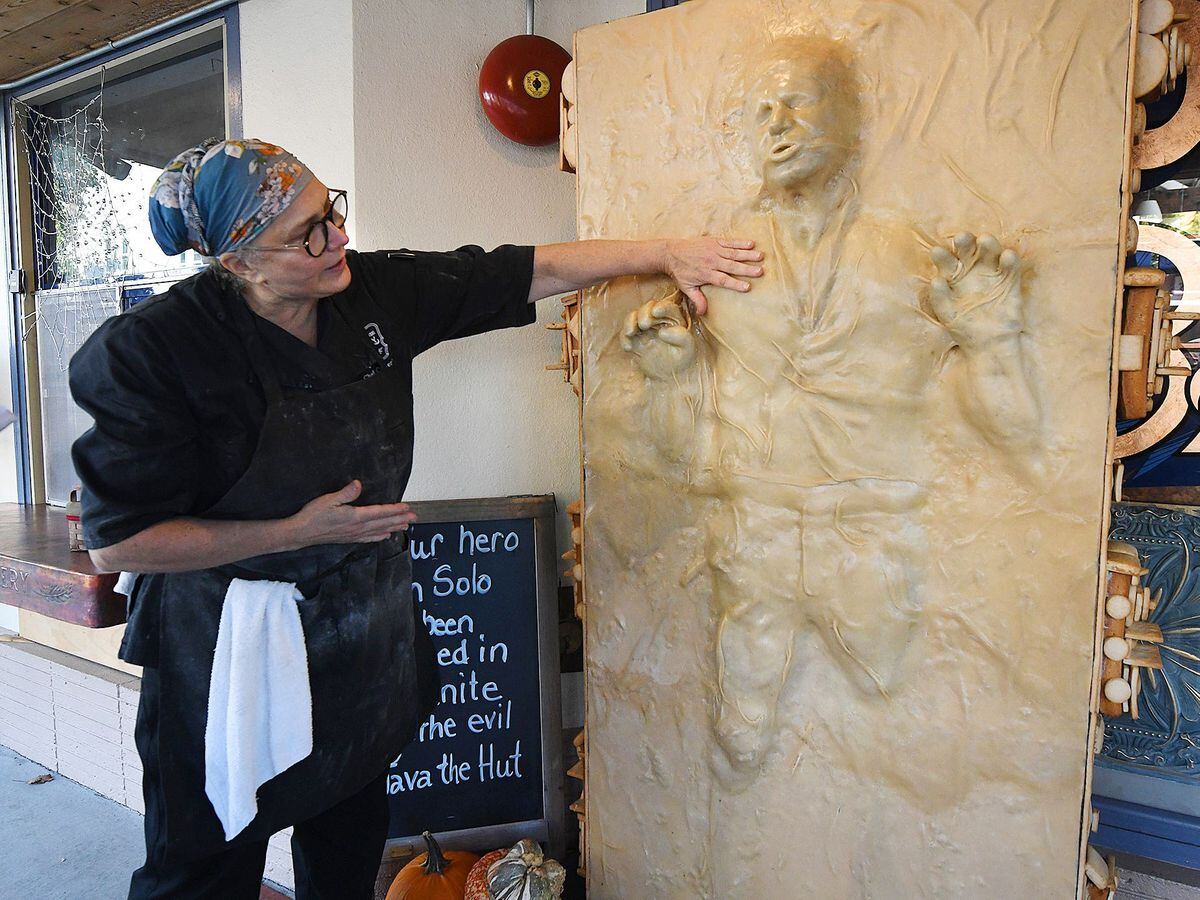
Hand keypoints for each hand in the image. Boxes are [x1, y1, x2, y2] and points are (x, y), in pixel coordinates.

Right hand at [286, 480, 416, 547]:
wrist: (301, 533)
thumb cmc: (313, 515)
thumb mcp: (328, 500)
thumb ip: (345, 493)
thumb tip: (358, 484)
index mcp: (354, 517)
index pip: (379, 512)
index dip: (394, 510)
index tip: (407, 507)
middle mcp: (357, 527)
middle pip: (383, 523)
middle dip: (399, 519)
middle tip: (414, 517)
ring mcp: (354, 534)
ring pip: (378, 531)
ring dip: (393, 527)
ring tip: (406, 526)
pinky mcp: (348, 538)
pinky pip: (368, 538)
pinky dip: (379, 537)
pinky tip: (385, 536)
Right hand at [621, 297, 697, 379]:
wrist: (670, 376)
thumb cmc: (682, 359)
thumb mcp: (687, 349)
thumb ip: (681, 337)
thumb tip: (662, 331)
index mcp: (673, 318)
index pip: (667, 307)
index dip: (662, 307)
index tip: (656, 312)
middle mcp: (658, 320)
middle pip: (647, 308)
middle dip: (643, 313)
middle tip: (644, 325)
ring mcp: (644, 329)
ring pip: (633, 317)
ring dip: (630, 322)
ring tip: (630, 333)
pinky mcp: (634, 339)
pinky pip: (625, 334)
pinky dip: (624, 338)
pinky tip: (628, 348)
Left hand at [661, 237, 763, 314]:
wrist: (670, 252)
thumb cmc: (680, 271)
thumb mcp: (686, 287)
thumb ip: (697, 299)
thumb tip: (703, 313)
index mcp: (706, 274)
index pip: (723, 280)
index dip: (735, 283)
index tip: (748, 287)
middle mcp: (711, 262)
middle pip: (732, 266)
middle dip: (746, 269)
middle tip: (760, 271)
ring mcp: (713, 250)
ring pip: (733, 253)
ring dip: (747, 255)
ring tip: (760, 257)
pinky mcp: (714, 241)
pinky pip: (729, 242)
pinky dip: (740, 243)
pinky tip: (751, 244)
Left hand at [928, 233, 1024, 349]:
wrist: (989, 343)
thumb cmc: (964, 327)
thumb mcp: (947, 314)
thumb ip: (939, 298)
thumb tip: (935, 280)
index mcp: (954, 276)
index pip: (947, 261)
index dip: (942, 255)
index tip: (937, 251)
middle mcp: (972, 270)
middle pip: (969, 250)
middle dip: (965, 242)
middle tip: (961, 238)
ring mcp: (992, 273)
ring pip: (990, 252)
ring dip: (988, 244)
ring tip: (985, 240)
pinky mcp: (1010, 280)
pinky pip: (1011, 267)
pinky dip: (1010, 260)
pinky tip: (1007, 255)